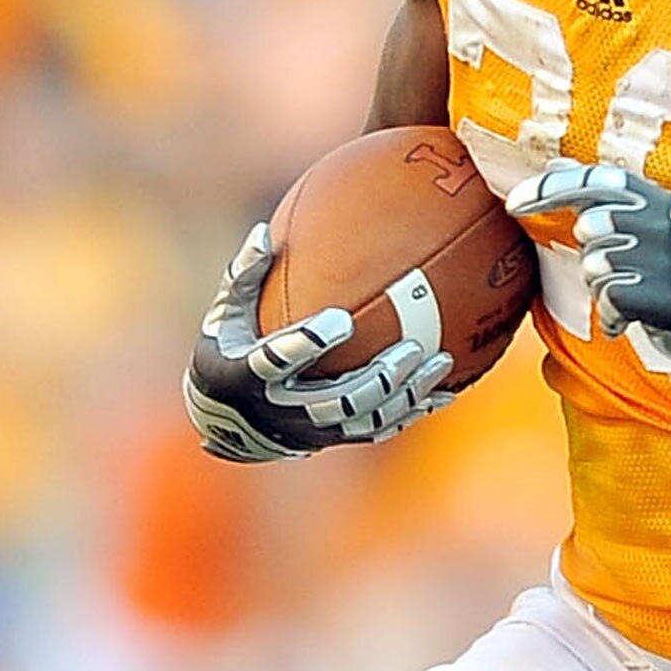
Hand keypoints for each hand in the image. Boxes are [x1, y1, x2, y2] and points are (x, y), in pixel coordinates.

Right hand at [182, 222, 452, 461]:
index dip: (310, 343)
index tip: (341, 318)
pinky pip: (378, 430)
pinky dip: (412, 412)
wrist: (230, 421)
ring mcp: (312, 430)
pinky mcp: (334, 439)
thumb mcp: (226, 314)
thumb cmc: (229, 350)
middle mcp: (283, 409)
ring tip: (441, 361)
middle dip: (379, 377)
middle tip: (413, 347)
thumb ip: (245, 275)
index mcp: (248, 374)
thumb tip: (265, 232)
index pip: (279, 360)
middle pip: (338, 400)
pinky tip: (444, 393)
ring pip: (366, 419)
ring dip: (406, 394)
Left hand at [525, 161, 670, 371]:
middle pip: (591, 227)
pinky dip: (614, 315)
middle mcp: (662, 219)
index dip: (550, 190)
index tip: (513, 205)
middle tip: (625, 268)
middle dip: (596, 253)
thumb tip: (557, 165)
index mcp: (657, 198)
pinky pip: (609, 297)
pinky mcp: (662, 293)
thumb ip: (607, 195)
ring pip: (596, 265)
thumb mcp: (650, 224)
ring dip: (606, 287)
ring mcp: (663, 256)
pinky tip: (632, 317)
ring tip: (635, 292)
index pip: (596, 180)